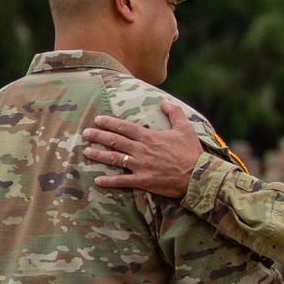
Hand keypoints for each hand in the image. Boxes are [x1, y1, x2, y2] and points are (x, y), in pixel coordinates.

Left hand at [82, 100, 203, 197]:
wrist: (198, 175)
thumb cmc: (192, 152)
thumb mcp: (185, 127)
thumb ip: (173, 112)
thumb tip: (164, 101)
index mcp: (149, 137)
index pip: (124, 127)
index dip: (109, 123)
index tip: (97, 120)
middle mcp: (142, 150)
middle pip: (115, 141)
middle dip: (98, 136)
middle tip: (85, 133)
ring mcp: (141, 166)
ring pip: (115, 159)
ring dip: (99, 155)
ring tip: (87, 152)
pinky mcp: (144, 181)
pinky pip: (122, 181)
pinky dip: (109, 181)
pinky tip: (97, 180)